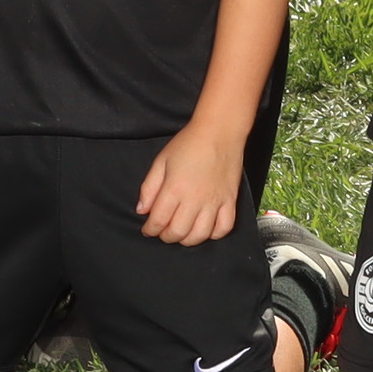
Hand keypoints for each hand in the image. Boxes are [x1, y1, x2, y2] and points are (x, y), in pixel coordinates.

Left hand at [134, 124, 246, 245]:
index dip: (150, 229)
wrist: (220, 131)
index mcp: (174, 188)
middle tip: (163, 231)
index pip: (158, 221)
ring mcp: (215, 201)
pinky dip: (214, 234)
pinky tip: (205, 229)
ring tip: (182, 232)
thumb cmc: (188, 143)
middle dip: (166, 236)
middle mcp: (195, 199)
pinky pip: (224, 228)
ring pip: (200, 235)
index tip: (148, 229)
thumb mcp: (161, 161)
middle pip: (178, 232)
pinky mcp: (230, 200)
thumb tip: (142, 210)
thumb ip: (149, 188)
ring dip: (187, 240)